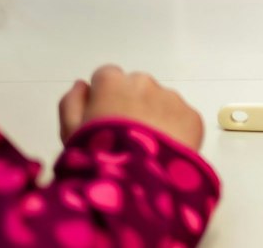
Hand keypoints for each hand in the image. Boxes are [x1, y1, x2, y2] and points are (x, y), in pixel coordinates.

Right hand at [59, 65, 204, 150]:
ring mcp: (171, 98)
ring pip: (162, 103)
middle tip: (128, 139)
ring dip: (156, 118)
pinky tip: (165, 156)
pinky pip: (182, 120)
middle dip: (133, 106)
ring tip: (148, 151)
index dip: (105, 100)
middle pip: (137, 88)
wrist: (136, 183)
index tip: (105, 123)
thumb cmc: (96, 156)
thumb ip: (72, 103)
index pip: (107, 78)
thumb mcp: (70, 133)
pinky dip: (176, 133)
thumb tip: (83, 85)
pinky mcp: (192, 117)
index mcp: (111, 82)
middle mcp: (144, 82)